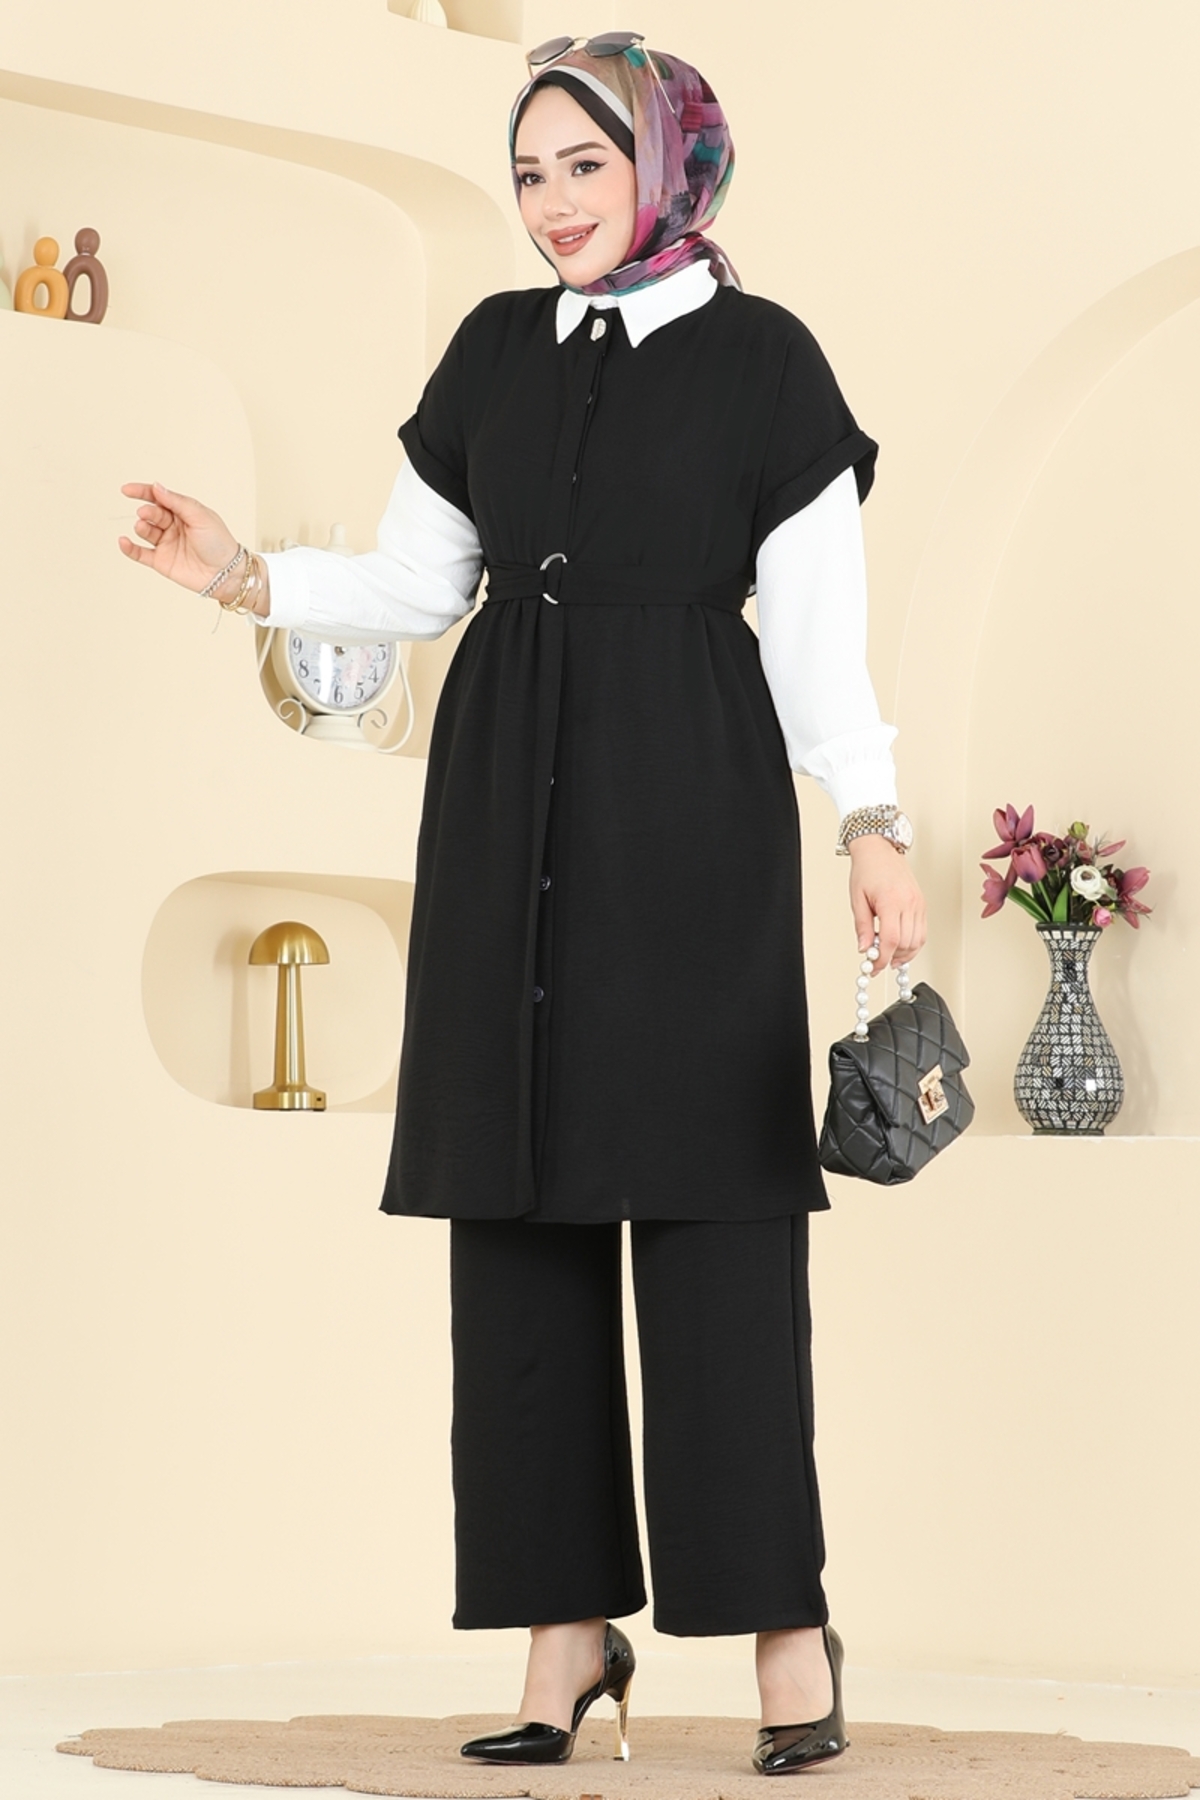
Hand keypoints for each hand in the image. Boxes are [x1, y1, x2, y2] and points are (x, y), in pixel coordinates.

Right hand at [118, 482, 239, 593]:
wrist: (226, 573)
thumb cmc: (219, 543)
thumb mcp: (200, 516)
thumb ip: (177, 502)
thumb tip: (157, 487)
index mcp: (184, 512)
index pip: (160, 497)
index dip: (143, 492)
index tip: (127, 490)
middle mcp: (173, 526)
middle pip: (152, 513)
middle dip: (147, 512)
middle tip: (146, 513)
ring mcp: (166, 543)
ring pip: (145, 531)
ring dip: (141, 527)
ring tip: (142, 526)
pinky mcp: (161, 561)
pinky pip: (140, 553)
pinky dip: (129, 548)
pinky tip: (123, 542)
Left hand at [848, 835, 926, 972]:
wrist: (879, 850)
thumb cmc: (868, 869)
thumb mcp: (857, 899)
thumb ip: (862, 927)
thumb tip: (864, 949)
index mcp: (891, 901)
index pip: (891, 939)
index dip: (882, 958)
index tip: (874, 967)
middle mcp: (909, 903)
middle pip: (906, 943)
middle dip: (892, 957)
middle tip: (878, 962)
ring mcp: (918, 904)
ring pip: (918, 940)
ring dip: (904, 953)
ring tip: (888, 956)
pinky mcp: (922, 904)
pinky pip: (922, 931)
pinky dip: (912, 943)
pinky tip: (900, 946)